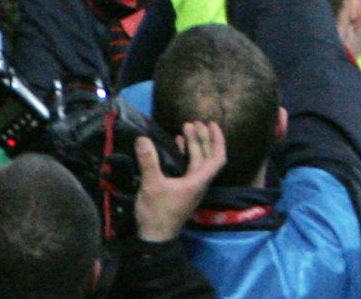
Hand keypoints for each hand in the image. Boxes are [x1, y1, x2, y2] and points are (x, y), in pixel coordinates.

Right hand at [134, 120, 226, 241]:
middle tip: (193, 122)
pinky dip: (185, 153)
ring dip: (193, 144)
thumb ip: (149, 161)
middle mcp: (197, 183)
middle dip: (202, 138)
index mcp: (197, 182)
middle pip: (206, 157)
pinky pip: (188, 167)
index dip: (217, 140)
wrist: (155, 239)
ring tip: (185, 128)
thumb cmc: (158, 212)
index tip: (212, 124)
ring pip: (197, 161)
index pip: (217, 159)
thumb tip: (143, 138)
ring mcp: (190, 187)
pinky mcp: (181, 189)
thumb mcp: (152, 185)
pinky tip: (176, 144)